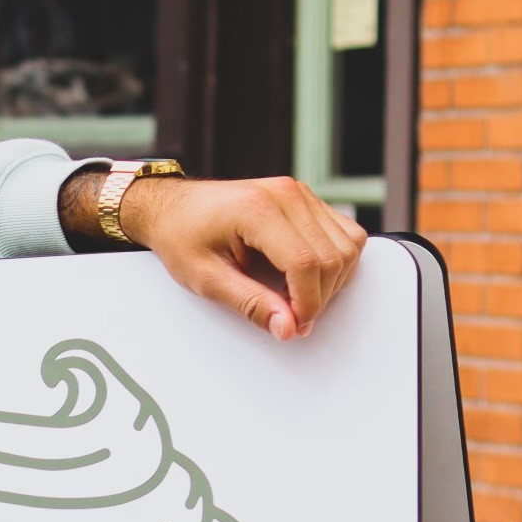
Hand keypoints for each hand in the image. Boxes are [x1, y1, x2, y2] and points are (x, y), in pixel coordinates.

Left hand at [116, 174, 368, 340]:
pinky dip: (336, 261)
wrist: (173, 208)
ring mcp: (299, 194)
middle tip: (293, 321)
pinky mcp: (306, 199)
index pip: (304, 263)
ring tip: (298, 300)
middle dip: (319, 298)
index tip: (294, 325)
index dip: (307, 303)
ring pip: (347, 245)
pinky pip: (344, 233)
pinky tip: (308, 278)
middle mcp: (286, 195)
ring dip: (332, 281)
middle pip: (332, 257)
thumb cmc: (182, 236)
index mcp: (257, 210)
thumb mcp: (206, 279)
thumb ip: (249, 304)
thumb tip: (286, 327)